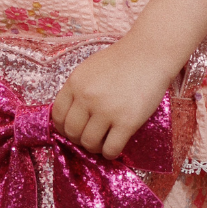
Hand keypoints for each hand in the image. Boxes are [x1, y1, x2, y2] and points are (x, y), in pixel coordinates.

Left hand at [51, 40, 173, 160]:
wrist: (149, 54)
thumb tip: (69, 118)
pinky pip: (111, 149)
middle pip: (71, 132)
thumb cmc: (121, 61)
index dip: (63, 127)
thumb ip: (78, 90)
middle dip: (78, 139)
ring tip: (104, 140)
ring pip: (89, 143)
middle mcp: (87, 97)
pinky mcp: (127, 122)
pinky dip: (110, 152)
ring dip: (95, 147)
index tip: (73, 130)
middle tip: (90, 136)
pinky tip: (115, 144)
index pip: (57, 115)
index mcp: (75, 82)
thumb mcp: (89, 69)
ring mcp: (107, 110)